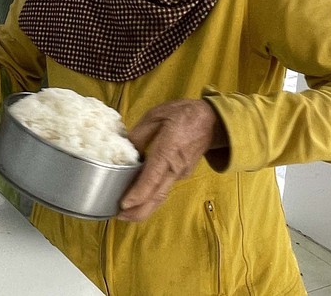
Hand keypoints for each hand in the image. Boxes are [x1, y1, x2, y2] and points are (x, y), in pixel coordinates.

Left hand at [117, 99, 226, 221]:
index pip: (152, 177)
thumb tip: (127, 150)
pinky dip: (151, 199)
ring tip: (125, 215)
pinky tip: (138, 201)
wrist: (211, 121)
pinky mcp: (181, 174)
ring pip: (161, 196)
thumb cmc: (183, 114)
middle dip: (138, 210)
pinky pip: (164, 189)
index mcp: (168, 150)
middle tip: (119, 217)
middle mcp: (175, 167)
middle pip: (157, 195)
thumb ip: (139, 134)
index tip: (124, 204)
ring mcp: (180, 173)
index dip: (138, 193)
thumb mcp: (156, 115)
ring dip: (144, 208)